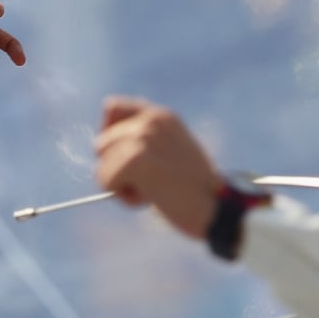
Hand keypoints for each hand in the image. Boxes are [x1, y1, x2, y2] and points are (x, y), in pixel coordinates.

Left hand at [93, 96, 224, 238]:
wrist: (217, 208)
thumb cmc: (196, 189)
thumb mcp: (174, 152)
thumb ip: (149, 142)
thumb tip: (105, 145)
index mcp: (161, 115)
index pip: (112, 108)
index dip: (111, 136)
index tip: (127, 157)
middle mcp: (150, 120)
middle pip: (101, 144)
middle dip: (117, 168)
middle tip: (152, 182)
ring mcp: (143, 137)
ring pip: (102, 165)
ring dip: (122, 185)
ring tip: (154, 189)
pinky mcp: (136, 159)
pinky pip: (106, 181)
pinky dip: (125, 198)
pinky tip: (152, 198)